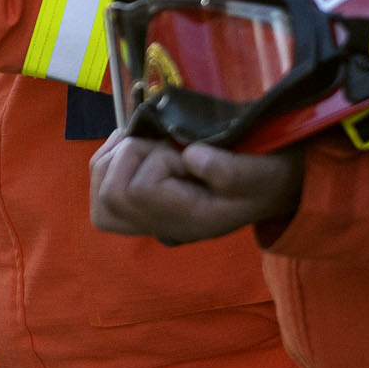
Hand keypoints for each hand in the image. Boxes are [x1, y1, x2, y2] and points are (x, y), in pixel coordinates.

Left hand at [90, 133, 303, 242]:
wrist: (268, 186)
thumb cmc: (263, 178)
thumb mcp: (258, 173)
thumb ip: (229, 170)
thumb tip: (191, 156)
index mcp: (188, 219)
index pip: (140, 192)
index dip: (157, 161)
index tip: (187, 154)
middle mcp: (161, 223)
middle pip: (112, 194)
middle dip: (131, 157)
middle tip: (164, 148)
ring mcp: (146, 215)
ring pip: (100, 188)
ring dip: (119, 155)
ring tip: (152, 146)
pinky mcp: (137, 200)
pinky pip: (100, 180)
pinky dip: (109, 154)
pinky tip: (134, 143)